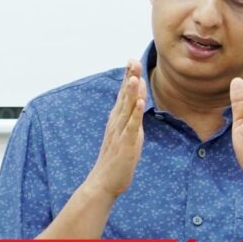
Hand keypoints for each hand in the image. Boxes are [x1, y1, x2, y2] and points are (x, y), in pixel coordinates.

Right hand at [86, 59, 146, 198]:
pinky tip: (139, 103)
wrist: (104, 182)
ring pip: (126, 109)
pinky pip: (132, 127)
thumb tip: (135, 101)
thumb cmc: (115, 158)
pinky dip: (135, 114)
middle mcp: (116, 122)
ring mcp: (120, 132)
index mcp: (117, 119)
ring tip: (135, 76)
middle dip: (129, 77)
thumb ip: (129, 117)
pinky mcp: (126, 144)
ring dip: (131, 92)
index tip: (131, 60)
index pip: (123, 94)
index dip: (127, 77)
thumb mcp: (124, 133)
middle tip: (133, 59)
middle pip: (124, 96)